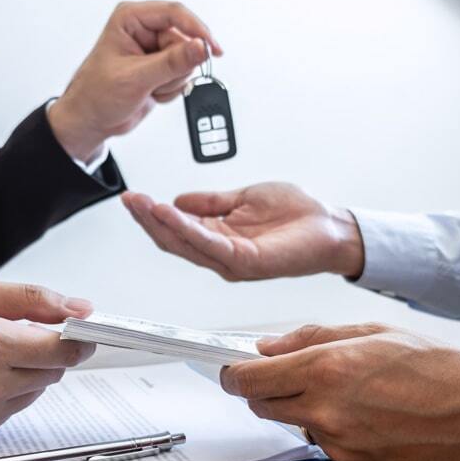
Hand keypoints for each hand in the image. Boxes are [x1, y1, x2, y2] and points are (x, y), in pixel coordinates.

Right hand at [0, 276, 95, 441]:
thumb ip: (26, 299)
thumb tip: (76, 308)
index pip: (61, 351)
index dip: (76, 341)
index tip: (79, 334)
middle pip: (51, 374)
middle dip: (44, 354)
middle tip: (14, 337)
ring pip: (32, 395)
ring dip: (23, 375)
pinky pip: (7, 414)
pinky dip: (1, 396)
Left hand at [47, 0, 222, 162]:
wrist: (91, 121)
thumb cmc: (96, 95)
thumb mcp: (136, 78)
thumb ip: (171, 63)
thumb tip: (200, 48)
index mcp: (131, 19)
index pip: (174, 13)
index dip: (196, 30)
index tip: (211, 49)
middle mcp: (144, 30)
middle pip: (184, 40)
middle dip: (175, 67)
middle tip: (156, 81)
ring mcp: (153, 50)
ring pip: (186, 60)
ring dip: (172, 81)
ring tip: (149, 88)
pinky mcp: (160, 67)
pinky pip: (182, 75)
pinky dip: (170, 89)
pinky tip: (151, 92)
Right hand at [122, 182, 365, 280]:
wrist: (331, 227)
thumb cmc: (297, 216)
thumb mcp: (244, 199)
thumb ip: (211, 203)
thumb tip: (179, 201)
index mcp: (219, 239)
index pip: (177, 231)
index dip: (153, 215)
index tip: (134, 198)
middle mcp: (221, 256)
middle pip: (174, 241)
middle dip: (148, 220)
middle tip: (129, 200)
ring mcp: (232, 262)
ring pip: (186, 245)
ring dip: (160, 224)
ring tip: (142, 204)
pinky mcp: (246, 262)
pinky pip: (209, 245)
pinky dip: (187, 229)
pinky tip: (170, 212)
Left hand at [220, 324, 459, 460]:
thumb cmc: (442, 368)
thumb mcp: (375, 332)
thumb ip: (313, 337)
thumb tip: (267, 346)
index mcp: (326, 368)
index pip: (245, 379)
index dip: (233, 372)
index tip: (233, 367)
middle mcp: (325, 411)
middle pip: (260, 405)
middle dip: (266, 389)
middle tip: (292, 374)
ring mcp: (339, 445)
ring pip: (295, 426)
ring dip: (305, 409)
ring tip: (352, 392)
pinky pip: (326, 446)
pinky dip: (335, 430)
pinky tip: (370, 416)